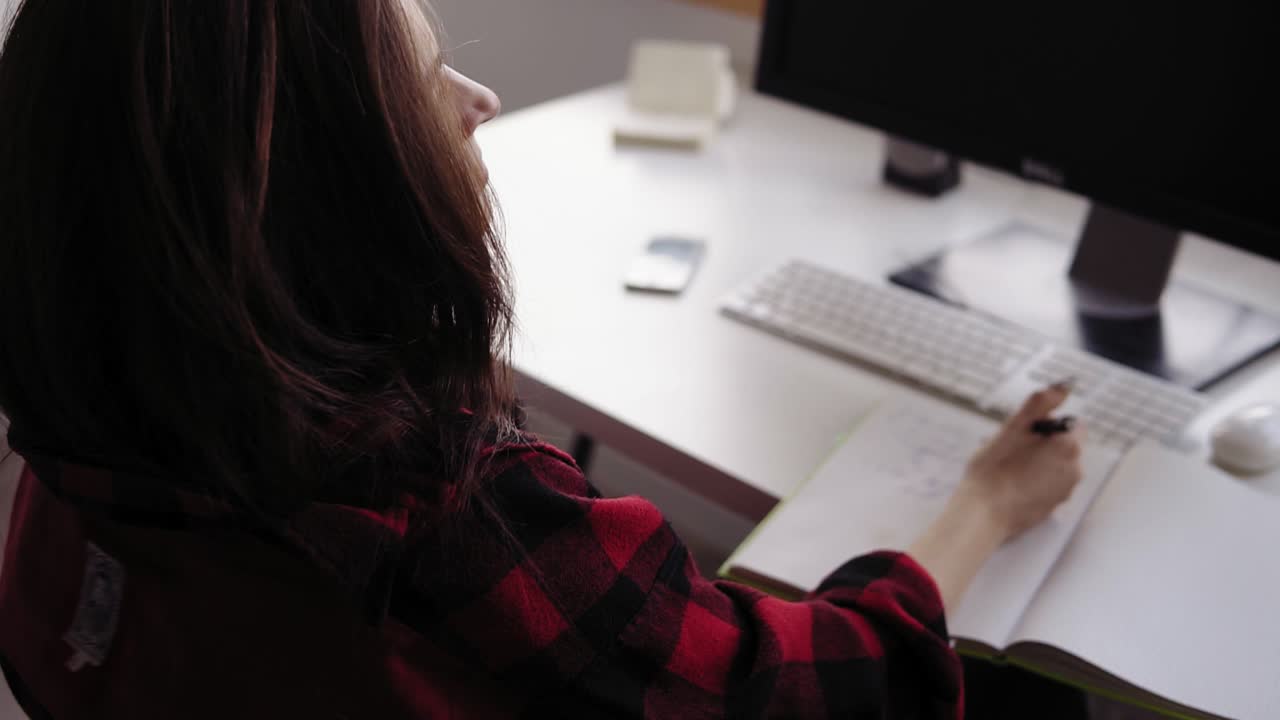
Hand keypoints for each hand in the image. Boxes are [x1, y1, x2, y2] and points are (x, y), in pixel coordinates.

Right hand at [956, 385, 1084, 540]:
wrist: (982, 515)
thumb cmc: (993, 470)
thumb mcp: (1012, 427)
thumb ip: (1040, 404)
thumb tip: (1064, 387)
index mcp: (1069, 447)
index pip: (1071, 424)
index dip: (1047, 424)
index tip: (1024, 433)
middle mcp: (1075, 470)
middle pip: (1062, 446)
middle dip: (1041, 444)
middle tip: (1011, 450)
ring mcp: (1064, 492)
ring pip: (1053, 466)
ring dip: (1036, 463)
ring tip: (1007, 470)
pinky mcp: (1052, 508)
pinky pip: (1046, 486)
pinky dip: (1033, 483)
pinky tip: (1010, 486)